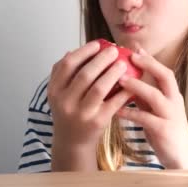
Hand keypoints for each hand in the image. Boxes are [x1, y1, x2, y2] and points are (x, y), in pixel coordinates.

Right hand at [47, 40, 134, 170]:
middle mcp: (65, 102)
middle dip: (101, 59)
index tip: (97, 44)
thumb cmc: (69, 112)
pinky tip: (132, 82)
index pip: (67, 65)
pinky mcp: (97, 122)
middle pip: (85, 75)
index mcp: (55, 91)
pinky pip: (114, 102)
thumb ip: (63, 73)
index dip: (83, 52)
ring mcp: (81, 113)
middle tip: (114, 50)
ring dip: (113, 73)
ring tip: (123, 63)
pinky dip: (124, 91)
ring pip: (99, 88)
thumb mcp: (59, 94)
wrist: (72, 142)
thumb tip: (72, 50)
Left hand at [116, 46, 187, 168]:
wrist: (181, 157)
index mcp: (173, 95)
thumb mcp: (158, 111)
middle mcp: (174, 102)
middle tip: (130, 57)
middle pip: (165, 76)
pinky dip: (131, 113)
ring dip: (137, 86)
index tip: (136, 48)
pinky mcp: (163, 130)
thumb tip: (129, 82)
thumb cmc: (167, 132)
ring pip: (155, 95)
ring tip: (120, 80)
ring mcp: (170, 115)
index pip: (164, 71)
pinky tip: (117, 110)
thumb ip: (146, 97)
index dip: (151, 59)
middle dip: (149, 65)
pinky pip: (145, 118)